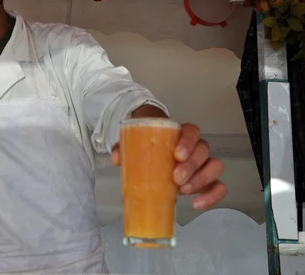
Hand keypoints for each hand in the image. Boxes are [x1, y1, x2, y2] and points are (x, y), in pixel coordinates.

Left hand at [111, 123, 226, 209]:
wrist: (153, 152)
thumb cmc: (147, 145)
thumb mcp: (134, 142)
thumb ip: (124, 147)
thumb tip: (116, 157)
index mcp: (179, 133)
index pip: (191, 131)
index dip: (188, 142)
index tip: (177, 154)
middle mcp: (195, 147)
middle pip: (203, 151)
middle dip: (191, 165)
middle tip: (176, 178)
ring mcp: (202, 164)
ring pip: (214, 167)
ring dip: (201, 179)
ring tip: (182, 190)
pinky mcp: (205, 181)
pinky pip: (218, 186)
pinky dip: (212, 196)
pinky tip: (197, 204)